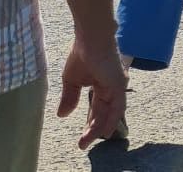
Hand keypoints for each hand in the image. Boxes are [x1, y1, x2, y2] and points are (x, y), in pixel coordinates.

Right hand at [58, 34, 126, 149]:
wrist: (90, 38)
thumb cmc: (81, 54)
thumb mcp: (71, 81)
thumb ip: (70, 97)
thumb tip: (63, 115)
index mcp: (101, 85)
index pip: (97, 108)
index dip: (90, 123)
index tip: (82, 138)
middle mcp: (111, 87)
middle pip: (104, 113)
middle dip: (93, 129)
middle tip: (83, 144)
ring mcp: (117, 85)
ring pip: (111, 113)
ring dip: (100, 128)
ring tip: (89, 141)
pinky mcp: (119, 84)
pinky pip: (117, 106)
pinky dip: (111, 120)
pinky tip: (104, 131)